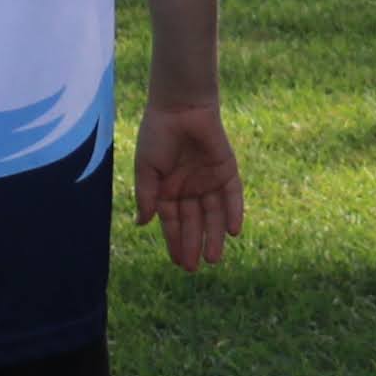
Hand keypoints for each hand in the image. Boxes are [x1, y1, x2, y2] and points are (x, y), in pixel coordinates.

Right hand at [132, 102, 241, 267]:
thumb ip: (147, 196)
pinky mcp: (227, 171)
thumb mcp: (147, 168)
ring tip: (214, 258)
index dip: (175, 241)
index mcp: (168, 189)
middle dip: (194, 244)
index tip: (179, 263)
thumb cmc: (157, 134)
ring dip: (215, 235)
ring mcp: (209, 181)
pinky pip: (232, 196)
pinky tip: (233, 231)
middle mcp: (190, 188)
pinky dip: (233, 212)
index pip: (173, 222)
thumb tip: (142, 225)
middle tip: (196, 268)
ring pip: (214, 214)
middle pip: (194, 222)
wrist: (180, 106)